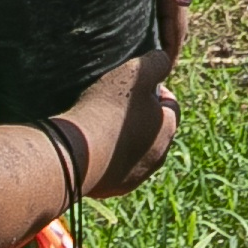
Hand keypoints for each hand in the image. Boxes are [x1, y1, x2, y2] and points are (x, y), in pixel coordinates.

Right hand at [60, 34, 178, 198]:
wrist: (76, 154)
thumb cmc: (106, 110)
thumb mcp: (134, 72)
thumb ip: (156, 62)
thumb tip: (163, 59)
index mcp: (167, 129)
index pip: (171, 107)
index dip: (156, 92)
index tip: (138, 85)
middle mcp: (158, 157)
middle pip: (155, 131)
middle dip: (142, 117)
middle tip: (117, 104)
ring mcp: (137, 176)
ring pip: (137, 153)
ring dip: (126, 140)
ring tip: (102, 124)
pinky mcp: (114, 188)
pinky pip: (116, 169)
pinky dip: (109, 157)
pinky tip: (92, 145)